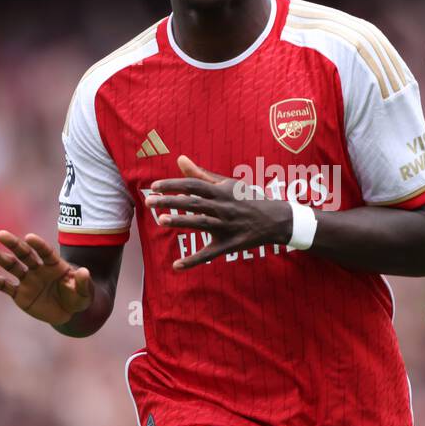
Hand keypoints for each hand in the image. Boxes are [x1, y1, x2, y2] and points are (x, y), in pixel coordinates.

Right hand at [0, 230, 92, 325]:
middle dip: (13, 244)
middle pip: (24, 254)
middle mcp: (38, 268)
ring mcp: (27, 280)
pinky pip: (4, 286)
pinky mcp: (19, 294)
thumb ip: (83, 283)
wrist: (68, 312)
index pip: (45, 252)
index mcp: (55, 265)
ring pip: (10, 265)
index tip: (29, 238)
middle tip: (0, 234)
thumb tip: (84, 272)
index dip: (38, 245)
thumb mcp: (84, 293)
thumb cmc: (78, 298)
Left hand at [145, 155, 292, 269]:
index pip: (193, 185)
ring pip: (201, 224)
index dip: (173, 185)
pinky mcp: (230, 244)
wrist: (275, 219)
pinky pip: (210, 253)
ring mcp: (227, 226)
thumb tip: (180, 159)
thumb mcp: (227, 183)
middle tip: (149, 202)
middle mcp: (224, 207)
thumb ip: (201, 174)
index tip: (154, 186)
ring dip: (181, 222)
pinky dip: (193, 260)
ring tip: (161, 221)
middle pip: (194, 203)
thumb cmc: (247, 198)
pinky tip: (176, 265)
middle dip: (171, 201)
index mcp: (221, 191)